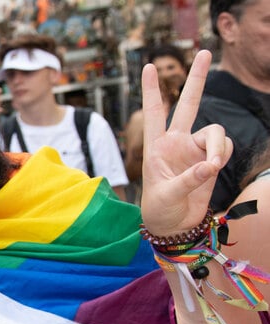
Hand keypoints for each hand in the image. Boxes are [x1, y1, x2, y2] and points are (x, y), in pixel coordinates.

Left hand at [140, 49, 232, 234]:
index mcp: (156, 146)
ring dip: (217, 146)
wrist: (175, 224)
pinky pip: (223, 146)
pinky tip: (213, 169)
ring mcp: (194, 149)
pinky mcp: (210, 159)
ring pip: (215, 130)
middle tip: (205, 51)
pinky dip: (222, 154)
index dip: (151, 90)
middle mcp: (176, 142)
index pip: (153, 112)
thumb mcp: (166, 196)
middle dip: (197, 78)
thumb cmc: (160, 210)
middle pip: (189, 104)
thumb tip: (209, 167)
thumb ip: (187, 180)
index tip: (148, 66)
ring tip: (211, 167)